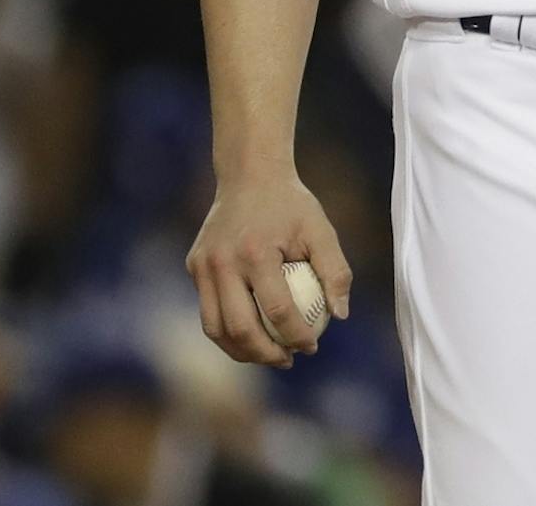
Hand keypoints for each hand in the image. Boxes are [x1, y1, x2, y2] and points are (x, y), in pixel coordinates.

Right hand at [186, 170, 351, 367]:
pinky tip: (251, 335)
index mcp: (256, 253)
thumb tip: (341, 316)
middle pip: (240, 328)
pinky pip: (208, 310)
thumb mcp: (321, 231)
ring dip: (241, 351)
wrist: (251, 175)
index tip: (311, 348)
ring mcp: (203, 266)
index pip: (278, 310)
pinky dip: (227, 331)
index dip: (296, 337)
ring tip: (268, 355)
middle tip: (288, 360)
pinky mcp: (194, 266)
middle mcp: (223, 262)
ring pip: (215, 328)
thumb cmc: (292, 206)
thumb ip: (336, 272)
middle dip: (265, 354)